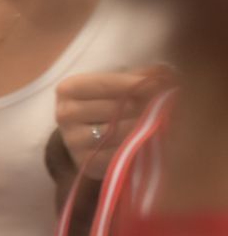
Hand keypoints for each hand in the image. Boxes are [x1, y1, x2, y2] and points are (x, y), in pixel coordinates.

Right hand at [55, 63, 177, 179]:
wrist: (89, 136)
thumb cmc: (107, 103)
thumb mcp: (117, 84)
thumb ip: (139, 76)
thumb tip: (164, 74)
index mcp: (69, 89)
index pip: (107, 83)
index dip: (138, 84)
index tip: (163, 85)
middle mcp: (65, 114)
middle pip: (116, 108)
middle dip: (147, 106)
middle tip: (171, 105)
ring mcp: (73, 140)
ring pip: (120, 132)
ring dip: (147, 127)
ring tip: (168, 121)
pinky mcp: (86, 161)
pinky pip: (119, 154)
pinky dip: (139, 147)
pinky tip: (154, 140)